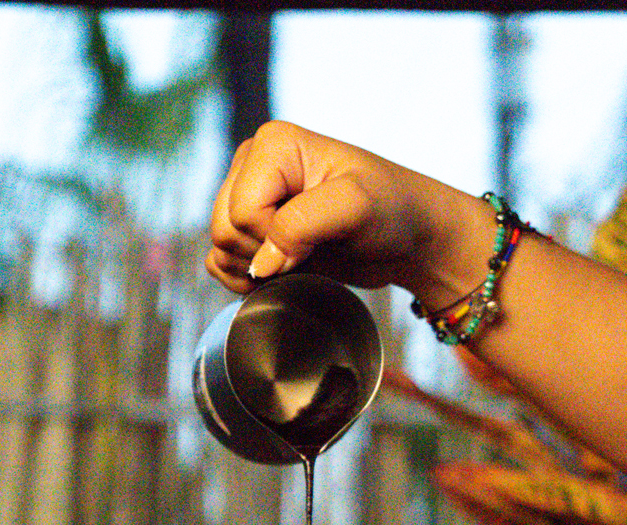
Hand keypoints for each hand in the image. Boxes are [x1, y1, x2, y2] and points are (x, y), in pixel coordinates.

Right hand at [206, 120, 492, 312]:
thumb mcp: (356, 208)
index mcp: (273, 144)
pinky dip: (245, 277)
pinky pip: (220, 261)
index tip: (316, 236)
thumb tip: (260, 265)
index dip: (273, 237)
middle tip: (311, 249)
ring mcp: (251, 197)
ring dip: (258, 267)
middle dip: (265, 253)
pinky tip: (284, 272)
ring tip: (303, 257)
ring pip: (221, 247)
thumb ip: (303, 226)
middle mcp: (254, 164)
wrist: (407, 236)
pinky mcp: (254, 228)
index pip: (241, 210)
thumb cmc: (391, 210)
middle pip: (224, 229)